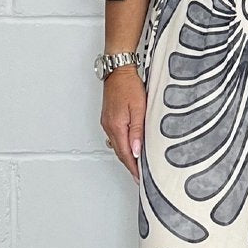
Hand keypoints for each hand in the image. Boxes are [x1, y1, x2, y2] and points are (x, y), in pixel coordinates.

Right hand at [100, 66, 145, 182]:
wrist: (118, 70)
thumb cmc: (129, 85)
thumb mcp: (139, 108)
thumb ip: (137, 131)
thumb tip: (136, 150)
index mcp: (116, 126)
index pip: (125, 154)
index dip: (133, 167)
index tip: (139, 177)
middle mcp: (109, 126)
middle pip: (120, 152)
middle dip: (130, 165)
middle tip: (139, 176)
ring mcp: (107, 122)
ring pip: (117, 145)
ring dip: (126, 156)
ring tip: (136, 165)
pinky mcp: (108, 118)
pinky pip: (115, 137)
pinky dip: (122, 146)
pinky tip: (129, 147)